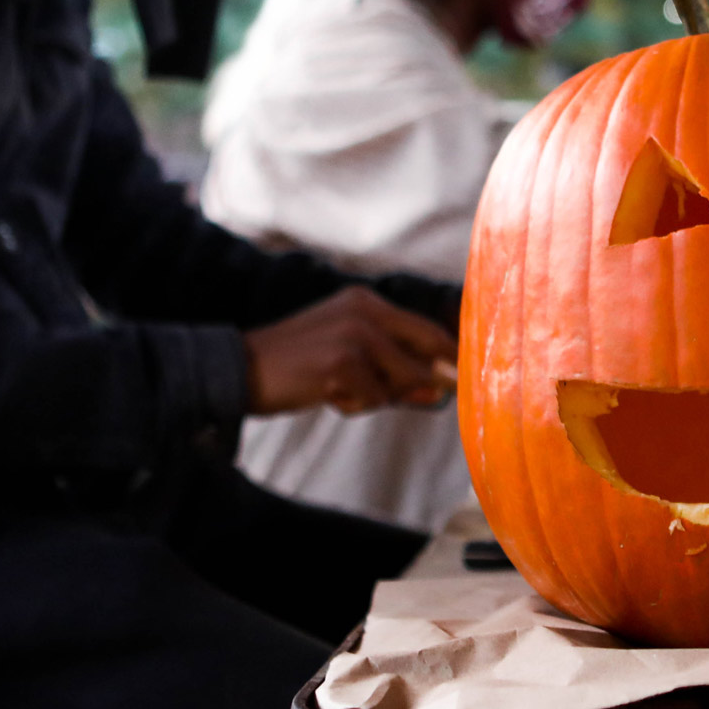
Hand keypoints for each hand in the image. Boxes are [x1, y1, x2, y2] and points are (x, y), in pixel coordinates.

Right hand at [244, 286, 457, 415]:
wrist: (239, 370)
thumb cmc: (296, 366)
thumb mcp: (346, 356)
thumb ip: (391, 368)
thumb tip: (438, 390)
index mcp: (365, 302)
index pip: (425, 328)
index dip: (451, 354)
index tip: (468, 375)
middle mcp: (364, 310)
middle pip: (426, 348)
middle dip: (431, 377)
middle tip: (436, 395)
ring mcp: (353, 334)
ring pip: (403, 378)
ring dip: (379, 396)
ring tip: (341, 390)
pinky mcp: (341, 362)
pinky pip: (374, 398)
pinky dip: (355, 405)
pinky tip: (327, 395)